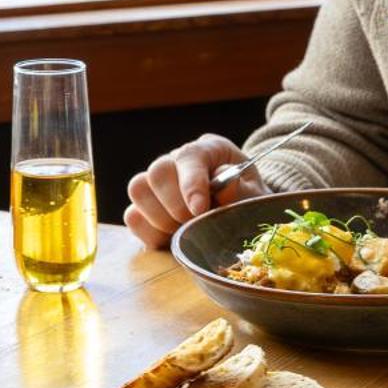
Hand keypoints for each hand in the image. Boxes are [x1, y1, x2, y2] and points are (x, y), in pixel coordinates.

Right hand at [124, 134, 268, 249]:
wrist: (240, 215)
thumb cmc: (248, 201)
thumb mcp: (255, 196)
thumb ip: (242, 190)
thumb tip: (225, 185)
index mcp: (208, 150)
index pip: (190, 156)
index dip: (191, 184)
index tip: (200, 210)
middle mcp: (177, 160)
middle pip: (158, 171)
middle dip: (175, 205)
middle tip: (195, 223)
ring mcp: (158, 183)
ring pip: (139, 189)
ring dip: (160, 218)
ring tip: (184, 230)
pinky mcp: (145, 207)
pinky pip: (133, 216)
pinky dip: (150, 232)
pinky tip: (171, 238)